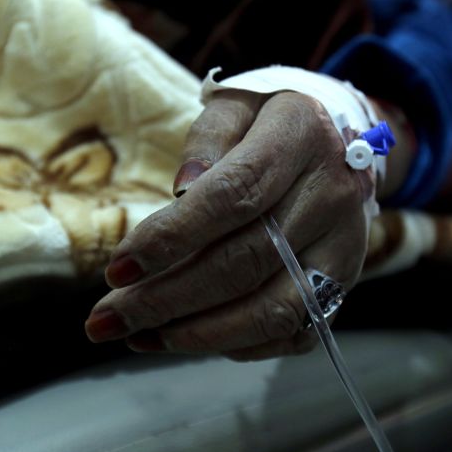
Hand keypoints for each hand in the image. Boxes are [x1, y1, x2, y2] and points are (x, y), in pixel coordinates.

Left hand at [85, 90, 372, 360]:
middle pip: (245, 262)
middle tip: (107, 320)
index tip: (118, 269)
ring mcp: (344, 247)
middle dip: (167, 299)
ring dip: (197, 334)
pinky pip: (292, 331)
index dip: (172, 237)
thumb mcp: (236, 106)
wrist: (334, 143)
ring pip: (273, 309)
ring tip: (138, 336)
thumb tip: (181, 194)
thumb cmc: (267, 124)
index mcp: (301, 137)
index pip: (234, 196)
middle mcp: (332, 196)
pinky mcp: (344, 283)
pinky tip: (184, 338)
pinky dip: (234, 344)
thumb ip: (207, 141)